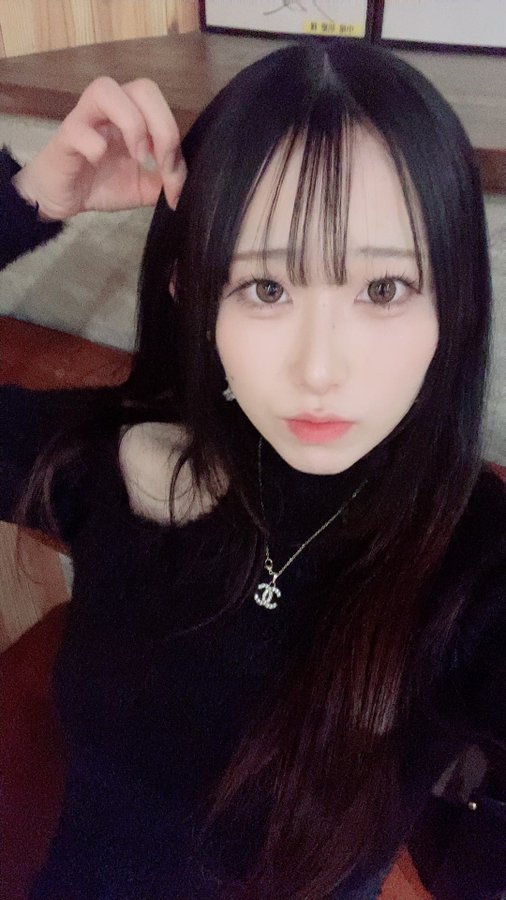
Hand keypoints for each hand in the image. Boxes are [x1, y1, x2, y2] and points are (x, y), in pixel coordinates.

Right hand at [12, 76, 186, 218]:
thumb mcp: (146, 186)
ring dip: (132, 124)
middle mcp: (111, 108)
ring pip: (107, 89)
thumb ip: (168, 179)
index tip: (171, 176)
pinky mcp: (65, 136)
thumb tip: (188, 182)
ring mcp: (85, 117)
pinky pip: (79, 128)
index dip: (173, 137)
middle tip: (158, 163)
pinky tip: (99, 162)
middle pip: (144, 88)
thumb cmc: (103, 183)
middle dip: (162, 127)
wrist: (64, 197)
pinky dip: (94, 146)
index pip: (162, 105)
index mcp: (134, 114)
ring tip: (136, 157)